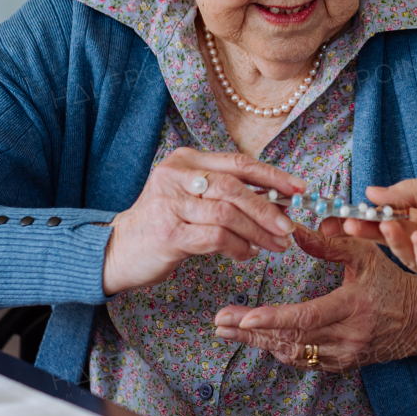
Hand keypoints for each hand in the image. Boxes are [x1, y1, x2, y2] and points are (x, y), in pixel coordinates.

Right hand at [102, 148, 304, 294]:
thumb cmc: (164, 223)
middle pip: (235, 187)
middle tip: (289, 227)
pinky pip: (216, 238)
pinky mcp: (168, 233)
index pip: (238, 162)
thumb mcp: (192, 197)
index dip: (273, 175)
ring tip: (275, 245)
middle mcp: (176, 176)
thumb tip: (279, 200)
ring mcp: (170, 204)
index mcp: (186, 160)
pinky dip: (238, 247)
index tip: (300, 189)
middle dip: (269, 208)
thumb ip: (227, 192)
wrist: (116, 251)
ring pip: (228, 214)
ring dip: (258, 232)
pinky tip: (247, 255)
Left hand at [212, 219, 416, 371]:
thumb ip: (332, 244)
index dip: (273, 319)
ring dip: (258, 342)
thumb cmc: (393, 282)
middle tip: (220, 322)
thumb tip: (297, 231)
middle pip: (291, 339)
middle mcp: (347, 336)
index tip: (244, 318)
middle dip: (251, 332)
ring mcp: (343, 354)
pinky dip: (278, 348)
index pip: (307, 317)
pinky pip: (303, 360)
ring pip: (293, 353)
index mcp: (354, 306)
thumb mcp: (367, 254)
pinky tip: (258, 339)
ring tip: (228, 330)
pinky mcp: (340, 364)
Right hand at [339, 173, 416, 296]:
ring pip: (404, 253)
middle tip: (343, 225)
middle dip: (364, 230)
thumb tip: (372, 191)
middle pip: (388, 235)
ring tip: (388, 224)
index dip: (363, 211)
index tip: (340, 210)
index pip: (387, 211)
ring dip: (394, 239)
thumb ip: (412, 191)